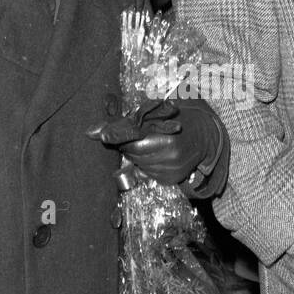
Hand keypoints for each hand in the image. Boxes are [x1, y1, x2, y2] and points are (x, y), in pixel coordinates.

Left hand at [88, 98, 225, 186]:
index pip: (132, 142)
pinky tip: (156, 156)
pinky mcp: (172, 180)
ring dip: (138, 156)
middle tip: (136, 136)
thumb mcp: (152, 114)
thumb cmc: (175, 119)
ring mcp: (171, 170)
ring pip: (139, 165)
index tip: (103, 136)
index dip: (118, 138)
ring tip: (150, 145)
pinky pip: (148, 174)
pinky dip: (147, 165)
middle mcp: (170, 156)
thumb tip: (89, 132)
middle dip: (129, 146)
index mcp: (166, 138)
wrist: (204, 136)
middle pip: (133, 154)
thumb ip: (120, 123)